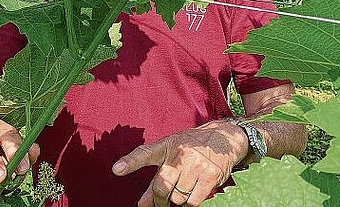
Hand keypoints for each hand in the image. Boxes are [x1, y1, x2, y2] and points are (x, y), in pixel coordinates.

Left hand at [112, 120, 248, 206]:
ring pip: (177, 198)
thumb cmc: (190, 147)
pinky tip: (192, 192)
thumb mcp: (169, 154)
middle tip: (162, 201)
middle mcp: (180, 154)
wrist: (222, 138)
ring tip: (182, 189)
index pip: (144, 153)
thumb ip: (155, 177)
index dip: (130, 162)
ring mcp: (196, 165)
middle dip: (160, 200)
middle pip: (161, 189)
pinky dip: (190, 202)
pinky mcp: (210, 175)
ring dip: (177, 200)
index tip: (117, 169)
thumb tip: (142, 204)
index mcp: (166, 146)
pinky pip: (193, 201)